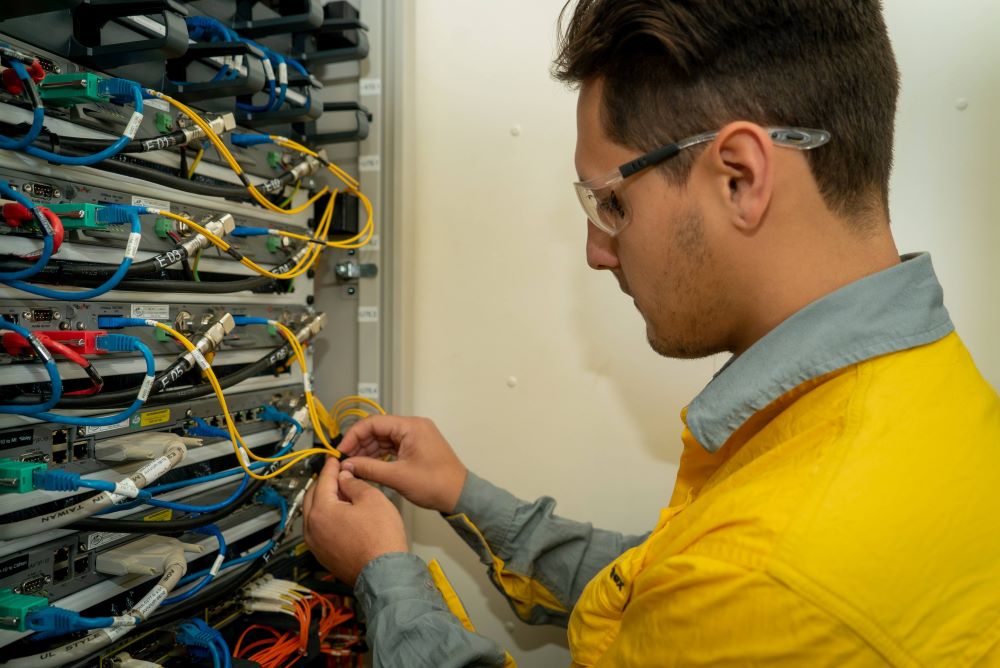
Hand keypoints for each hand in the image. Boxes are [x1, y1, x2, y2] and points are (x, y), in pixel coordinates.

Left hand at [303, 457, 407, 585]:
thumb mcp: (372, 498)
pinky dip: (326, 518)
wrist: (385, 573)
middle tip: (336, 474)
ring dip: (324, 501)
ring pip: (314, 515)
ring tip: (341, 494)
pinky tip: (342, 515)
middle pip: (312, 497)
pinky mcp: (323, 556)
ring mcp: (316, 545)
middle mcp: (312, 529)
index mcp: (321, 511)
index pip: (323, 480)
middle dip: (323, 483)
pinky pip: (319, 530)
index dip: (331, 467)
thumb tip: (345, 478)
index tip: (334, 459)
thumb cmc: (380, 539)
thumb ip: (354, 483)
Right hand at [339, 415, 467, 513]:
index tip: (341, 450)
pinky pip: (392, 447)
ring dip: (368, 451)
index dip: (354, 436)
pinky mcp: (416, 447)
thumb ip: (369, 468)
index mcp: (411, 426)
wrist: (459, 495)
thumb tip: (347, 464)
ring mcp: (415, 437)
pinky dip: (379, 456)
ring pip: (383, 439)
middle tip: (345, 460)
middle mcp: (413, 427)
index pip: (374, 423)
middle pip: (378, 429)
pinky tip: (368, 467)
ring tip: (354, 466)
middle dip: (360, 444)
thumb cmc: (436, 484)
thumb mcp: (397, 476)